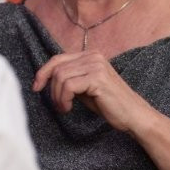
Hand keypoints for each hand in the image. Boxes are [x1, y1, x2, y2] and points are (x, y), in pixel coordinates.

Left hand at [32, 51, 152, 132]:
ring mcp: (96, 65)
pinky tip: (69, 108)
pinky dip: (63, 99)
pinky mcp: (97, 78)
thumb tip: (46, 78)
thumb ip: (70, 78)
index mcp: (91, 55)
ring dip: (57, 96)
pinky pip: (68, 86)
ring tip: (65, 108)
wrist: (132, 115)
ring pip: (60, 76)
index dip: (43, 72)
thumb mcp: (85, 87)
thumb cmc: (109, 103)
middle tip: (58, 105)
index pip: (58, 58)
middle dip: (51, 89)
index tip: (36, 87)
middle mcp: (93, 56)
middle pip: (57, 67)